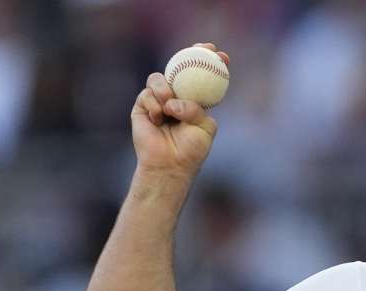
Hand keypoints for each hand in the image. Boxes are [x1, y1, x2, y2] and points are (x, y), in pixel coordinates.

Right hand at [131, 42, 229, 175]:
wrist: (170, 165)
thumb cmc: (191, 149)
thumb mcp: (204, 127)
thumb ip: (196, 109)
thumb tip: (175, 101)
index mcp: (194, 100)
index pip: (201, 77)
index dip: (210, 62)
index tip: (222, 55)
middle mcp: (176, 97)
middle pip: (179, 68)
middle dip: (190, 54)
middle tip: (199, 50)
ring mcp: (158, 100)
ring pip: (158, 79)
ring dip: (165, 90)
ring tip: (170, 107)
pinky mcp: (142, 106)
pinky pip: (147, 93)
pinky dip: (155, 104)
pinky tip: (159, 119)